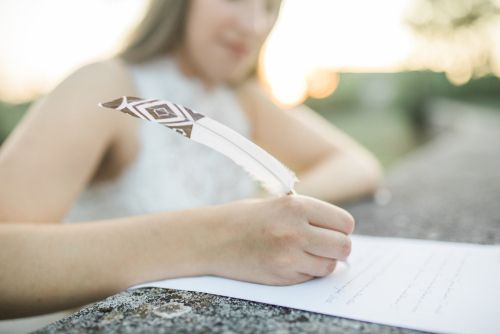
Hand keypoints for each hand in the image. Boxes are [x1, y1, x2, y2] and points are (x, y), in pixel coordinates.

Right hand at [208, 194, 354, 284]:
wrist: (211, 238)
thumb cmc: (245, 218)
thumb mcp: (280, 204)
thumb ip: (310, 216)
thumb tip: (341, 234)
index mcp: (297, 206)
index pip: (344, 222)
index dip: (341, 228)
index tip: (332, 230)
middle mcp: (296, 230)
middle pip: (343, 246)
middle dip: (337, 247)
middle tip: (323, 245)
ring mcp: (289, 256)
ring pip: (329, 265)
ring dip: (322, 262)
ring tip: (302, 252)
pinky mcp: (281, 275)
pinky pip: (310, 277)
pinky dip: (305, 272)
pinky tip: (287, 261)